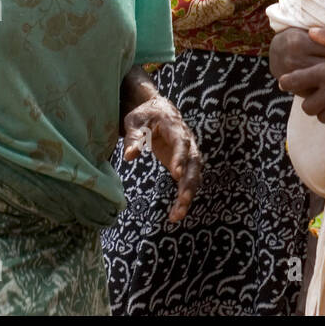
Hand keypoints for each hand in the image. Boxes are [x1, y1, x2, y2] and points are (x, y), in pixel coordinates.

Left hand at [122, 97, 201, 221]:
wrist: (158, 110)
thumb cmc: (146, 115)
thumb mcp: (136, 122)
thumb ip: (134, 138)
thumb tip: (130, 156)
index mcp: (175, 127)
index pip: (182, 143)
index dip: (180, 158)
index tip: (176, 174)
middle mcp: (188, 141)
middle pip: (194, 163)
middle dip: (190, 182)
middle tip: (183, 200)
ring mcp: (188, 154)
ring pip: (194, 175)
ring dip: (188, 194)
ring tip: (177, 215)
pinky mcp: (185, 164)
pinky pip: (188, 181)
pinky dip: (184, 197)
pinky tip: (176, 213)